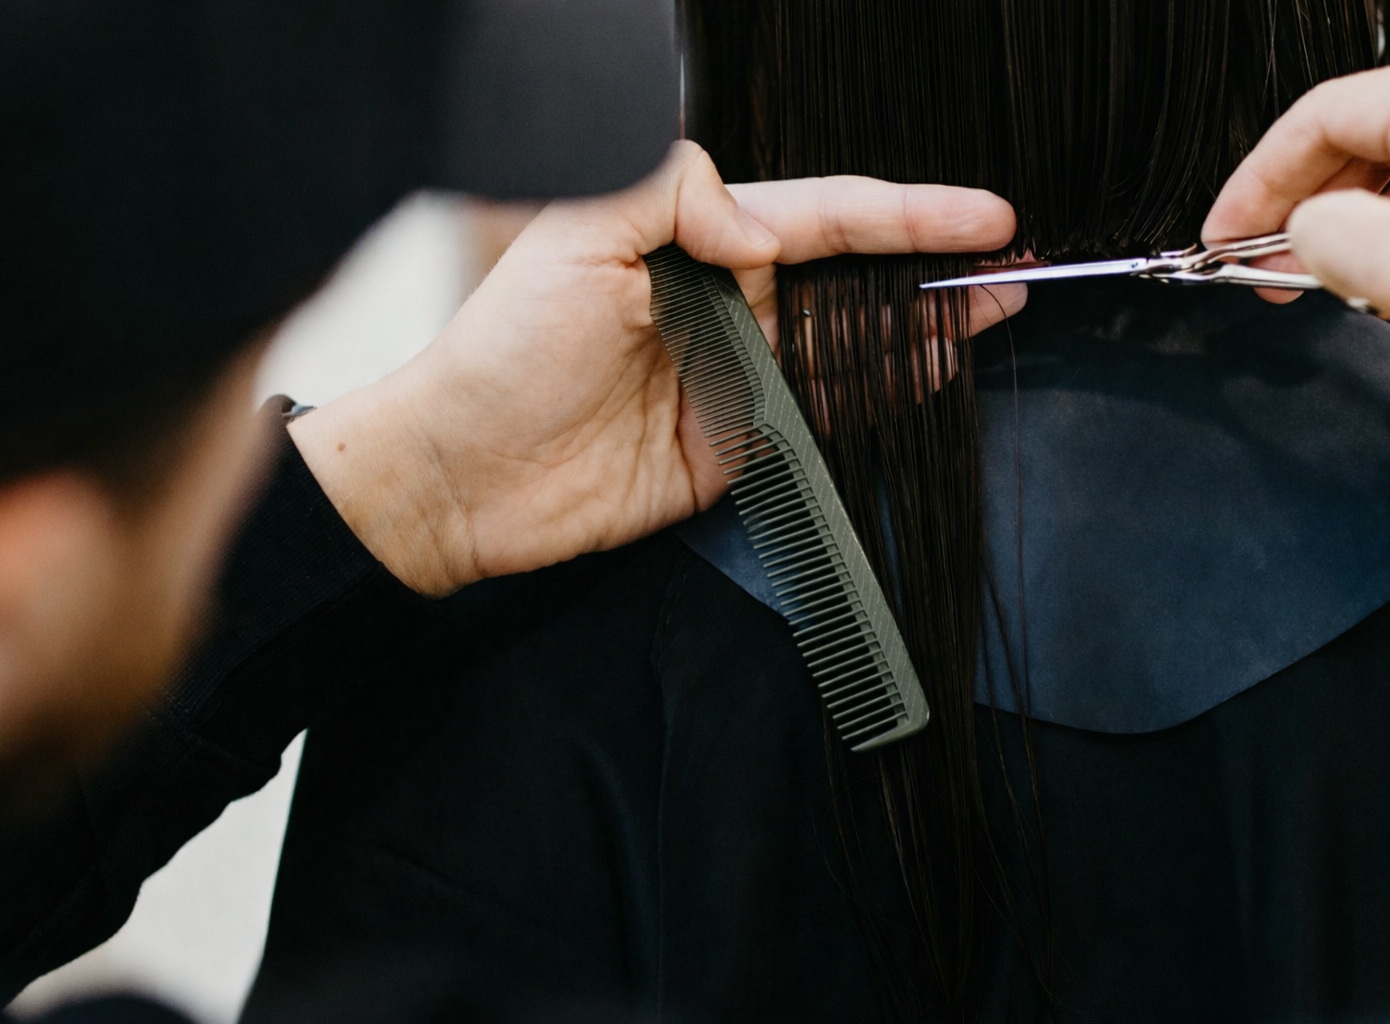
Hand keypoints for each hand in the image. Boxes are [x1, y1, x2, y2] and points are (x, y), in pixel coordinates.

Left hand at [293, 142, 1021, 594]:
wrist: (456, 475)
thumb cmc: (501, 350)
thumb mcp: (577, 237)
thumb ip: (676, 196)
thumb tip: (769, 232)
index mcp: (690, 244)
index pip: (821, 217)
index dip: (907, 215)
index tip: (985, 217)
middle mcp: (720, 306)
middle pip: (849, 282)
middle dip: (932, 273)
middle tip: (1014, 271)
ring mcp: (731, 380)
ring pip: (848, 349)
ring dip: (921, 333)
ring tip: (993, 314)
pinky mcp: (730, 450)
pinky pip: (820, 418)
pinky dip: (878, 397)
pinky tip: (929, 373)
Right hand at [1203, 67, 1389, 311]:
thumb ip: (1366, 245)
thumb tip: (1307, 231)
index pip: (1318, 115)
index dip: (1254, 180)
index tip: (1219, 237)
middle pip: (1345, 140)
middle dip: (1287, 210)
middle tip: (1253, 268)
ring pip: (1376, 168)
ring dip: (1325, 224)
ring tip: (1297, 275)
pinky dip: (1369, 226)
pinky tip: (1356, 265)